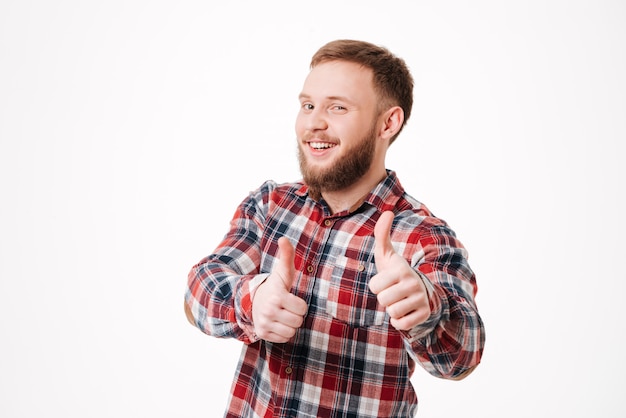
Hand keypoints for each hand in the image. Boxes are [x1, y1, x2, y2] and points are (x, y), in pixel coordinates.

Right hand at [252, 237, 307, 342]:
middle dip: (296, 315)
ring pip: (291, 332)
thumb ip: (287, 255)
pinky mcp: (262, 333)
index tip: (291, 298)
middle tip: (287, 308)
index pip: (302, 308)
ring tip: (283, 315)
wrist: (253, 300)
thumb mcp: (282, 272)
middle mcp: (269, 311)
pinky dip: (283, 333)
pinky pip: (284, 339)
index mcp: (277, 296)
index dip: (300, 304)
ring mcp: (264, 323)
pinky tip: (277, 323)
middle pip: (298, 321)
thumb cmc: (275, 286)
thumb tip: (283, 238)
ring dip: (290, 325)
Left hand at [369, 211, 430, 330]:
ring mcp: (421, 299)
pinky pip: (401, 325)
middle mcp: (414, 283)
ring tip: (399, 299)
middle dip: (384, 298)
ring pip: (392, 312)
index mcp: (402, 269)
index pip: (374, 286)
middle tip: (393, 291)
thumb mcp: (387, 254)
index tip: (386, 280)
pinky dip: (399, 321)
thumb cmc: (396, 271)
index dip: (376, 286)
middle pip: (382, 300)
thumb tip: (387, 212)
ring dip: (392, 309)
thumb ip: (382, 234)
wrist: (419, 290)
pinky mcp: (424, 314)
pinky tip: (405, 311)